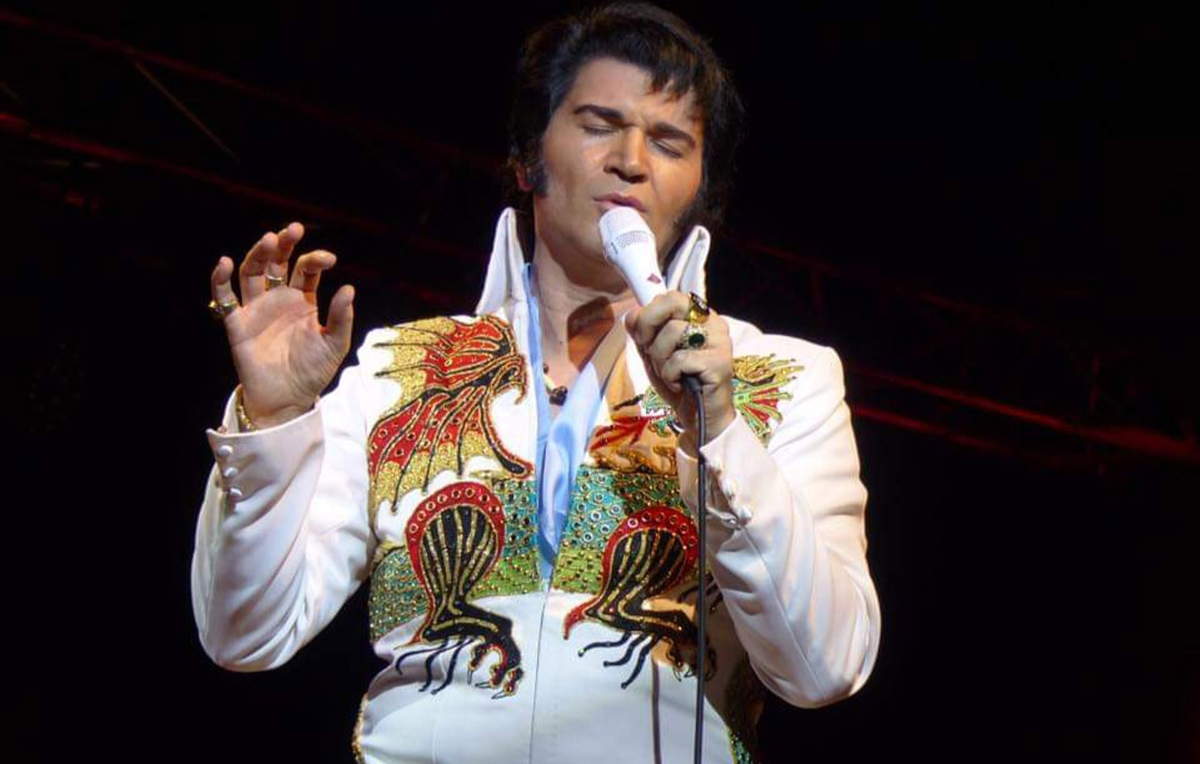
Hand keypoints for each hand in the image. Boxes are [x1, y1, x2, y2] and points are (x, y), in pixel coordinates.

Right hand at [210, 222, 353, 427]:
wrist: (288, 399)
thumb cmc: (313, 371)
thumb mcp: (335, 345)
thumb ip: (341, 318)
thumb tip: (349, 288)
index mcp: (303, 299)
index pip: (306, 269)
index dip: (315, 259)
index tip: (329, 259)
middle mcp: (278, 298)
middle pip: (277, 262)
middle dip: (284, 243)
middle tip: (293, 229)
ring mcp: (256, 309)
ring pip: (252, 272)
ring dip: (258, 254)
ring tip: (268, 240)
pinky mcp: (236, 324)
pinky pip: (224, 298)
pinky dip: (220, 279)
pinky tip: (225, 262)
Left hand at [624, 292, 735, 448]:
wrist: (699, 418)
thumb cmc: (679, 383)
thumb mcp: (654, 355)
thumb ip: (643, 333)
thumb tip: (631, 315)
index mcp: (700, 317)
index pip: (670, 296)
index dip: (647, 315)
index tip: (642, 338)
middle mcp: (714, 323)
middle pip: (672, 302)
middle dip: (649, 326)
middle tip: (650, 351)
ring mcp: (720, 341)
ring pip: (672, 331)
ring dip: (660, 359)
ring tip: (671, 375)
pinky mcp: (720, 362)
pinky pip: (679, 359)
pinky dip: (670, 376)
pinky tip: (681, 385)